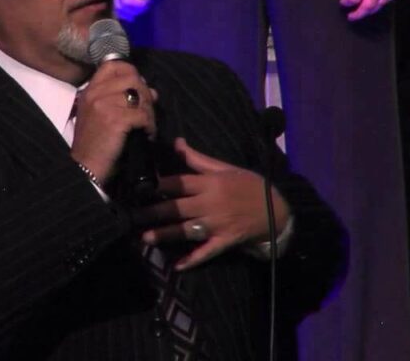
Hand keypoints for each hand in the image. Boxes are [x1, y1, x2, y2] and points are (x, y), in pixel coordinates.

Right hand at [70, 61, 157, 182]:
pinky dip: (149, 126)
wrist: (84, 169)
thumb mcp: (99, 115)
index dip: (131, 73)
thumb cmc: (94, 145)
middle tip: (147, 111)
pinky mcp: (116, 119)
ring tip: (148, 125)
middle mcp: (96, 93)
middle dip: (145, 93)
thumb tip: (152, 91)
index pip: (113, 65)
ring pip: (140, 96)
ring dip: (150, 111)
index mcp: (90, 90)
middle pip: (132, 78)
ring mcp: (105, 104)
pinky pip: (143, 114)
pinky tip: (147, 134)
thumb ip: (120, 99)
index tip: (138, 88)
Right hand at [112, 0, 149, 21]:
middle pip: (121, 9)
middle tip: (145, 3)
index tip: (150, 0)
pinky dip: (118, 4)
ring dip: (126, 9)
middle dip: (135, 10)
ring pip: (114, 6)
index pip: (130, 2)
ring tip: (136, 2)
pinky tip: (125, 0)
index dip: (142, 5)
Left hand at [133, 138, 290, 270]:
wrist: (277, 210)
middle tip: (131, 216)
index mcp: (211, 183)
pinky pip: (206, 252)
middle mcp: (211, 204)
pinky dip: (193, 259)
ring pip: (187, 230)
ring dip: (165, 234)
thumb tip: (176, 143)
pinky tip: (177, 266)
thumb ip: (198, 159)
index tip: (138, 187)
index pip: (179, 183)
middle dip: (153, 212)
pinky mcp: (224, 241)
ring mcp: (217, 225)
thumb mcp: (226, 168)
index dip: (157, 185)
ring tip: (145, 238)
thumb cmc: (250, 186)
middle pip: (177, 208)